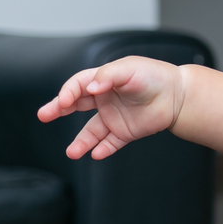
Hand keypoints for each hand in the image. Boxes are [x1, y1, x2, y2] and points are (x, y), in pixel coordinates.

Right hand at [37, 56, 183, 159]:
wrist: (178, 95)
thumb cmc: (154, 76)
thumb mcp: (130, 69)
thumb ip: (109, 75)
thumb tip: (90, 87)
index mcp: (103, 80)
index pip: (78, 85)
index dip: (69, 92)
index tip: (64, 100)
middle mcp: (105, 99)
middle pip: (76, 106)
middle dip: (58, 109)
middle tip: (44, 115)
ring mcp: (114, 117)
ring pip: (91, 131)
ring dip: (81, 142)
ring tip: (72, 152)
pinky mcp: (126, 131)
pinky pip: (111, 143)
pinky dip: (103, 149)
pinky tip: (96, 154)